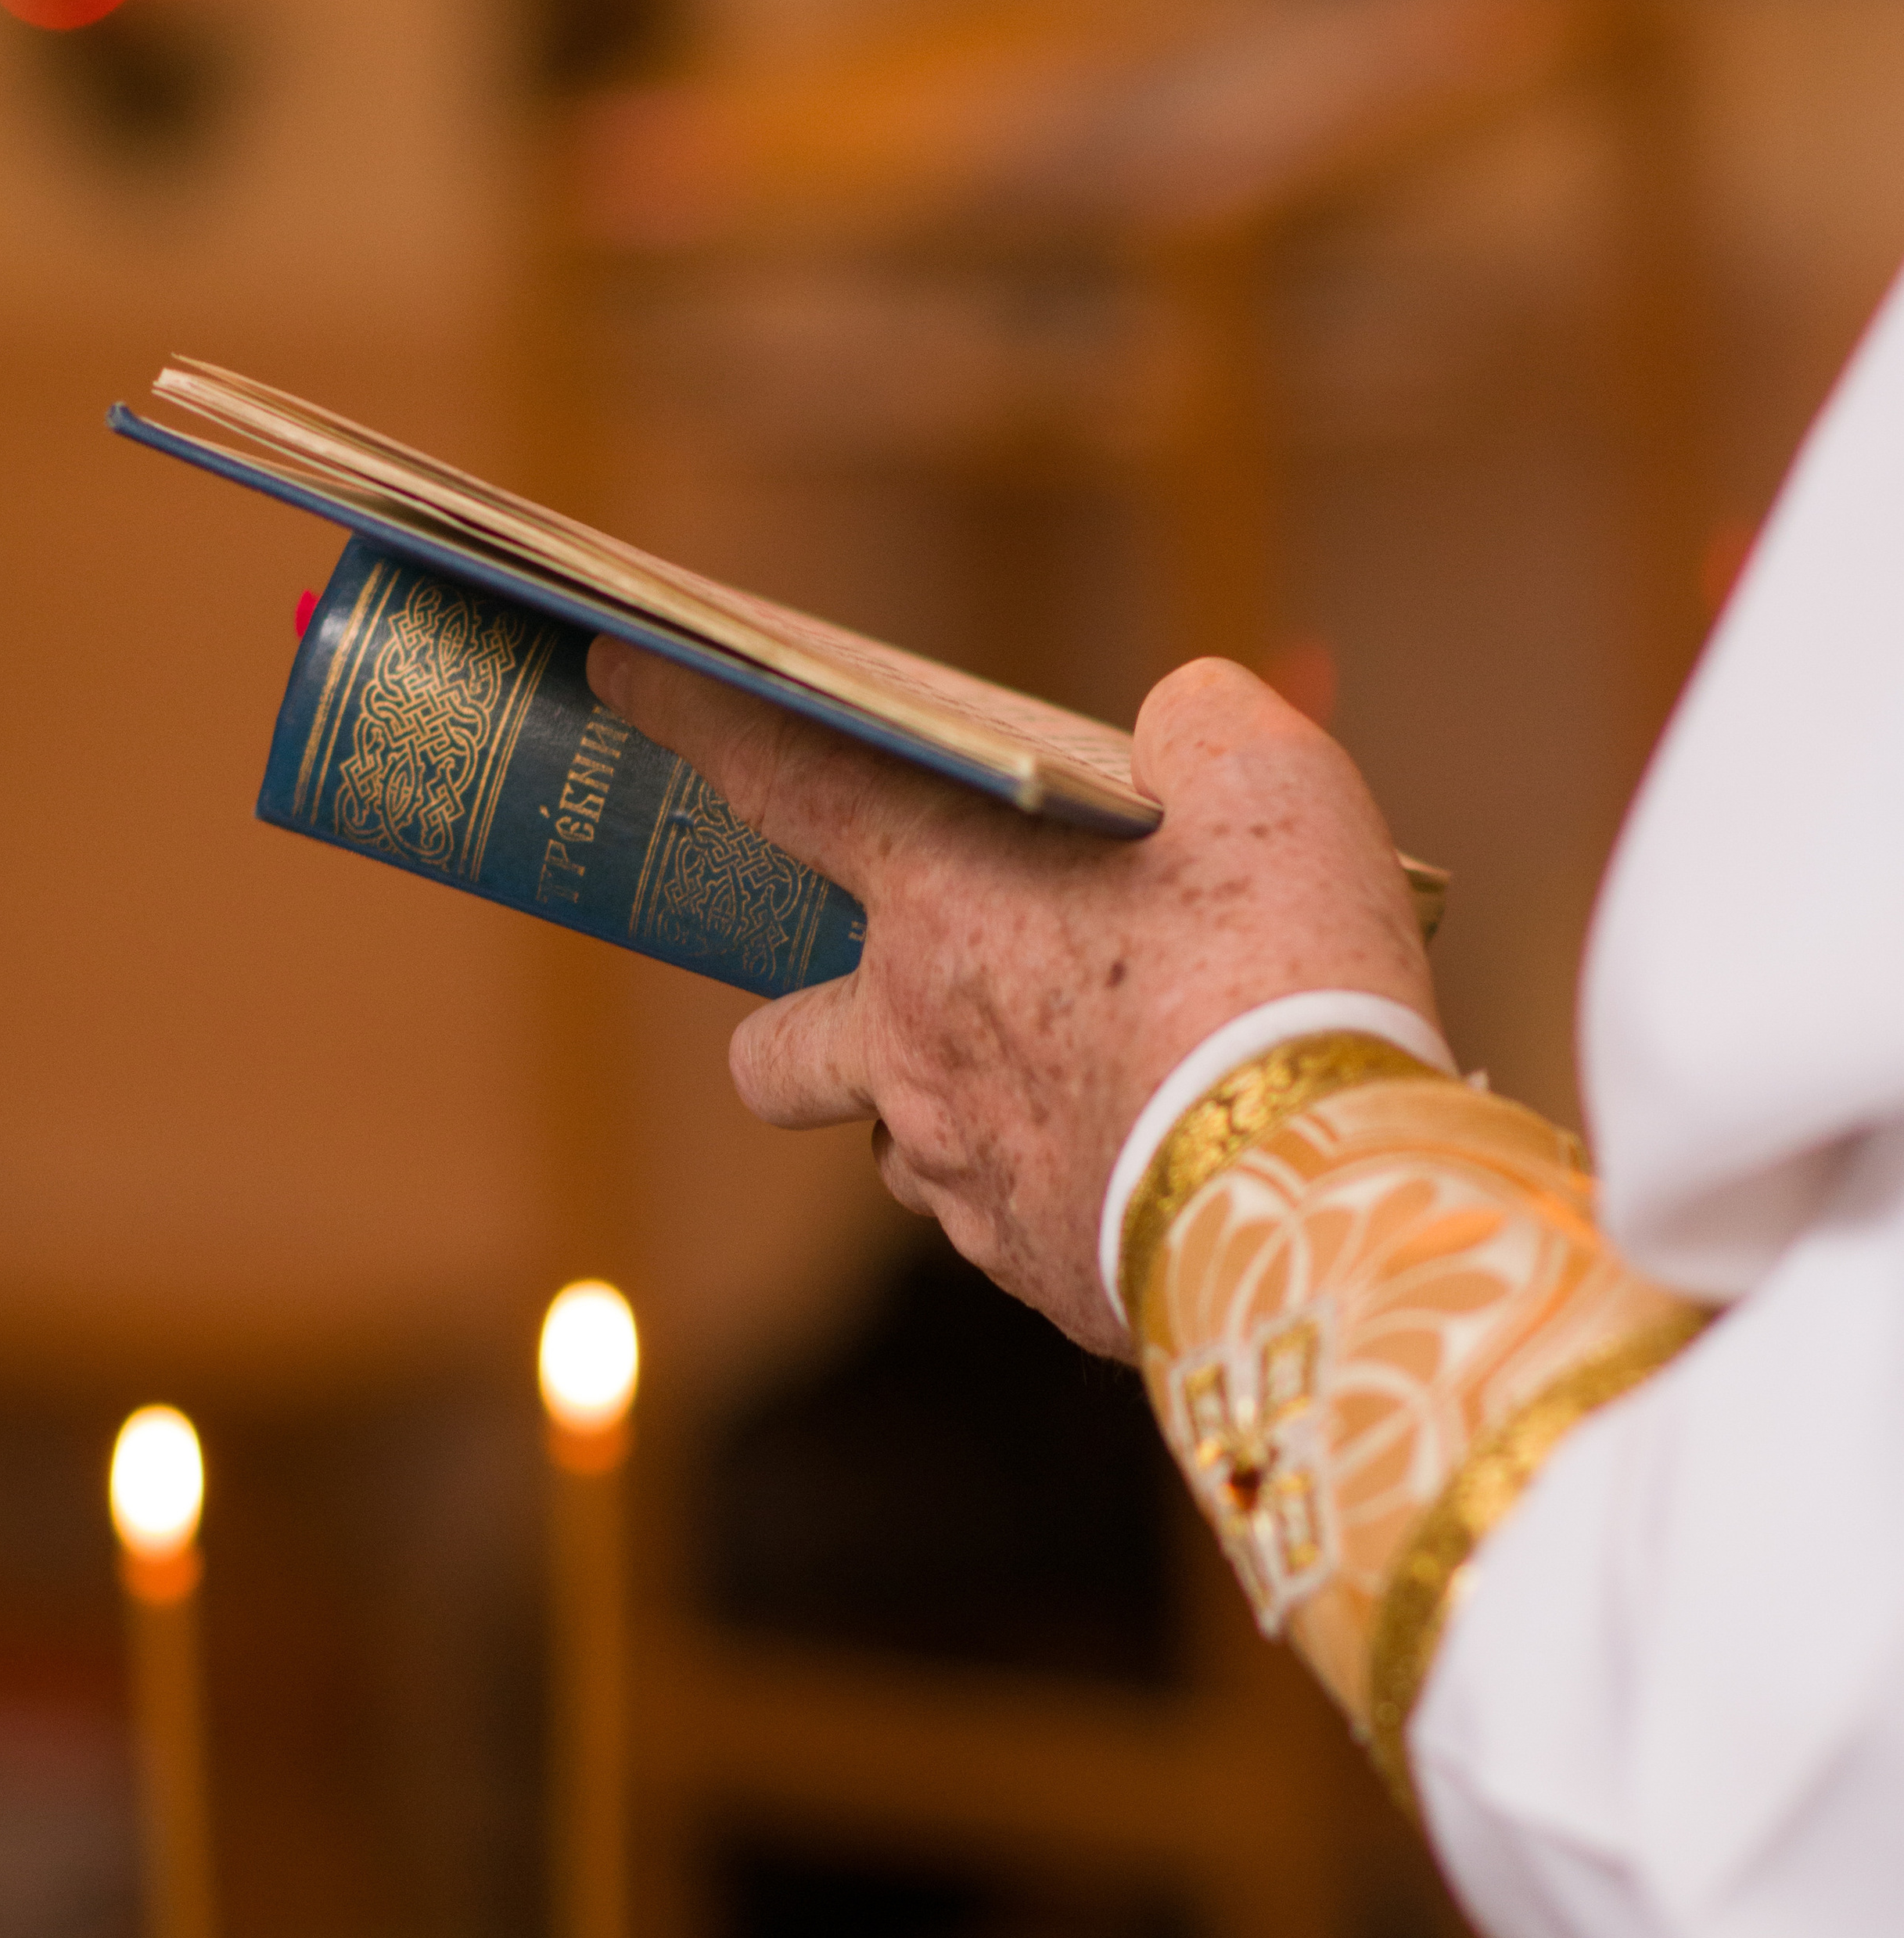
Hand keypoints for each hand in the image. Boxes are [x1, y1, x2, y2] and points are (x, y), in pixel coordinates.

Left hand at [585, 642, 1439, 1356]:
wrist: (1319, 1202)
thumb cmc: (1279, 976)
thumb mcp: (1269, 787)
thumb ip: (1201, 729)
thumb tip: (1178, 736)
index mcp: (944, 899)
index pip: (783, 776)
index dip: (697, 712)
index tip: (619, 665)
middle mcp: (915, 1045)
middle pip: (777, 1050)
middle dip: (809, 1029)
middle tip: (902, 1001)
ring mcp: (963, 1176)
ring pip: (902, 1149)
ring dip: (951, 1116)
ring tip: (1075, 1083)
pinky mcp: (1035, 1272)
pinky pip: (1006, 1226)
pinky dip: (1054, 1190)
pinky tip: (1149, 1165)